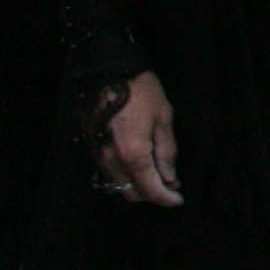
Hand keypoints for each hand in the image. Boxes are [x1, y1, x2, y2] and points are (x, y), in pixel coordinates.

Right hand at [100, 71, 183, 207]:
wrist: (108, 69)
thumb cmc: (141, 90)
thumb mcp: (163, 118)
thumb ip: (166, 152)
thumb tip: (170, 178)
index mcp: (132, 154)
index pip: (150, 188)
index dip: (166, 198)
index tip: (178, 199)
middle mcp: (111, 160)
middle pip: (130, 192)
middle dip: (151, 194)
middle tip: (170, 184)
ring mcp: (98, 154)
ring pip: (118, 184)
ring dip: (138, 185)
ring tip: (157, 172)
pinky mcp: (91, 146)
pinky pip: (109, 171)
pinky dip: (125, 174)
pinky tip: (139, 161)